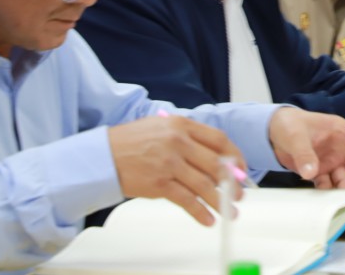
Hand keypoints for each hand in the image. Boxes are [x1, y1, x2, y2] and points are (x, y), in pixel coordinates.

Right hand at [108, 115, 244, 225]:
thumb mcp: (163, 127)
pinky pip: (186, 200)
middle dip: (232, 183)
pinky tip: (208, 219)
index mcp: (182, 125)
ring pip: (204, 185)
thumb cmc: (134, 142)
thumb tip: (219, 160)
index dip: (235, 157)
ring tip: (229, 211)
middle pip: (216, 164)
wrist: (103, 156)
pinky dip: (200, 212)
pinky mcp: (159, 184)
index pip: (219, 140)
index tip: (242, 170)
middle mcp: (178, 142)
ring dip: (221, 201)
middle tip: (239, 195)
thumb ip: (190, 138)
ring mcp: (169, 163)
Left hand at [269, 107, 344, 190]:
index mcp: (341, 131)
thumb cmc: (289, 124)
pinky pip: (328, 185)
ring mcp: (331, 161)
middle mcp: (340, 148)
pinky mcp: (319, 172)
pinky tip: (327, 202)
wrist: (272, 132)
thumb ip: (304, 153)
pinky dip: (328, 194)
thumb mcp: (296, 135)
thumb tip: (311, 173)